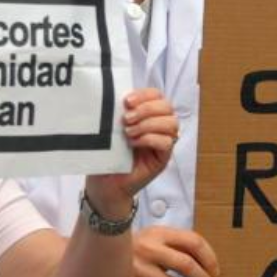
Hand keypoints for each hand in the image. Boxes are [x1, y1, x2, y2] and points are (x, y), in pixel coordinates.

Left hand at [84, 89, 177, 217]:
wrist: (105, 182)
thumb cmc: (107, 153)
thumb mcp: (111, 128)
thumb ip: (119, 112)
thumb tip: (116, 97)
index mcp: (147, 114)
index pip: (157, 95)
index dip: (145, 95)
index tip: (126, 101)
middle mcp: (159, 126)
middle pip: (167, 107)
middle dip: (146, 109)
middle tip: (127, 119)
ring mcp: (163, 142)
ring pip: (171, 123)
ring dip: (148, 124)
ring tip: (128, 132)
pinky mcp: (163, 158)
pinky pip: (167, 142)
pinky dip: (150, 139)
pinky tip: (133, 143)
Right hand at [128, 226, 218, 276]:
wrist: (103, 254)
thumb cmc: (138, 247)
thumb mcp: (156, 237)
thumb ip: (178, 245)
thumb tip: (207, 265)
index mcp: (159, 233)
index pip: (193, 241)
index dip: (209, 258)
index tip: (215, 271)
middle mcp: (149, 248)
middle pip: (186, 265)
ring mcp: (138, 268)